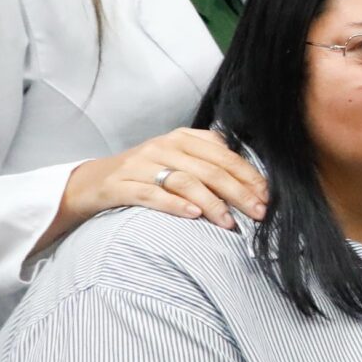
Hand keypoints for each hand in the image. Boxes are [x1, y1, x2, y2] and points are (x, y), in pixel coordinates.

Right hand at [62, 128, 268, 232]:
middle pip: (210, 170)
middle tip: (259, 213)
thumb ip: (210, 161)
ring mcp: (140, 165)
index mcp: (183, 138)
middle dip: (240, 193)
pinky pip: (151, 194)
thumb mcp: (178, 159)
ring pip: (185, 181)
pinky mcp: (120, 185)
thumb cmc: (146, 173)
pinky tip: (193, 216)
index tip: (268, 197)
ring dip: (212, 204)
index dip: (250, 177)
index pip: (225, 155)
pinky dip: (175, 204)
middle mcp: (163, 147)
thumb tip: (253, 179)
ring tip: (229, 223)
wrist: (92, 181)